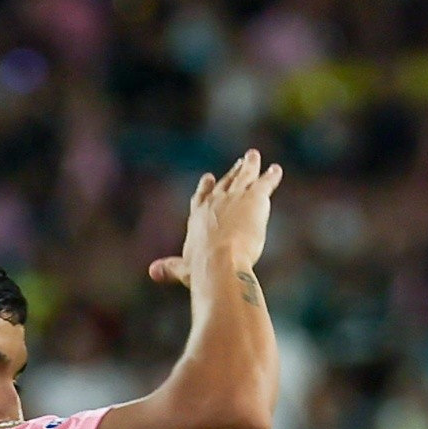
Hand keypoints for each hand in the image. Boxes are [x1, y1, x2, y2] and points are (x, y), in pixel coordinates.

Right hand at [148, 148, 281, 299]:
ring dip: (250, 166)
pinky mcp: (254, 199)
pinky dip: (271, 177)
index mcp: (198, 217)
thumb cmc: (201, 270)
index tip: (208, 178)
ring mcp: (234, 197)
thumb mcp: (184, 269)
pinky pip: (264, 183)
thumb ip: (170, 268)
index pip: (202, 198)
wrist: (219, 264)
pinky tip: (276, 170)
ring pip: (244, 177)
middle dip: (232, 173)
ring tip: (253, 156)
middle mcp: (214, 202)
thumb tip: (151, 272)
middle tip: (239, 163)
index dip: (206, 189)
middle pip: (225, 184)